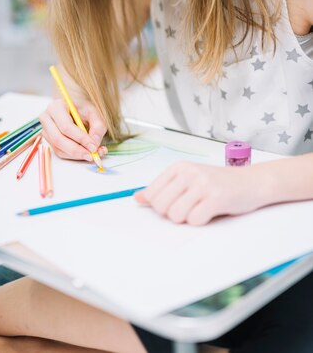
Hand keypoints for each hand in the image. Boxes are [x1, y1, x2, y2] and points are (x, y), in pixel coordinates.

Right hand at [39, 98, 107, 161]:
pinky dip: (74, 156)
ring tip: (93, 154)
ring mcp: (45, 130)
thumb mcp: (94, 112)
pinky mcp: (49, 140)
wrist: (73, 107)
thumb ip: (98, 126)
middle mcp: (46, 118)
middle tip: (92, 155)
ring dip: (77, 155)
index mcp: (56, 107)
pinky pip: (60, 152)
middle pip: (58, 139)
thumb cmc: (82, 108)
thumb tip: (95, 143)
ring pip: (59, 148)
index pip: (66, 126)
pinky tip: (85, 152)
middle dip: (77, 150)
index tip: (93, 146)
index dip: (80, 138)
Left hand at [135, 161, 264, 225]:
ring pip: (176, 215)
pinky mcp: (216, 197)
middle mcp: (189, 172)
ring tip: (201, 209)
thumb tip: (138, 198)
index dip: (161, 206)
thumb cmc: (218, 183)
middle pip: (161, 206)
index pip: (152, 194)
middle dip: (173, 214)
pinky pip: (194, 220)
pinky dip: (201, 222)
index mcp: (178, 167)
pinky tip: (211, 212)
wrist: (252, 182)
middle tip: (191, 208)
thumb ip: (163, 189)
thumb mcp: (188, 180)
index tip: (176, 203)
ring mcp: (202, 184)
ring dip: (188, 219)